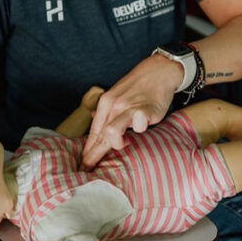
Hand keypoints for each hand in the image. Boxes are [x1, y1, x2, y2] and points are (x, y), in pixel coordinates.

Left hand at [81, 55, 180, 169]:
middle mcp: (113, 105)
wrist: (159, 70)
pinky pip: (138, 126)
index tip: (83, 165)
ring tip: (125, 142)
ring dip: (116, 143)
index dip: (87, 151)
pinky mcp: (145, 110)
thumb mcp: (118, 94)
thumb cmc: (140, 86)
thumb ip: (107, 110)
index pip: (94, 132)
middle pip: (99, 136)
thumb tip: (93, 118)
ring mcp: (128, 107)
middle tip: (87, 170)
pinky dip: (139, 130)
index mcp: (105, 103)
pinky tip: (142, 126)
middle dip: (92, 156)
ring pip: (111, 132)